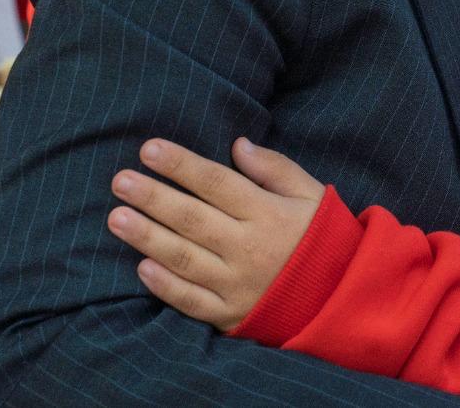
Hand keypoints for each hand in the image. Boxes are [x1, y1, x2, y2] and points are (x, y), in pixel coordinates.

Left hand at [107, 136, 323, 330]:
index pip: (216, 183)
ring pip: (183, 257)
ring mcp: (237, 284)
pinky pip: (192, 301)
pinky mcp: (231, 315)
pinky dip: (165, 286)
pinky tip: (142, 267)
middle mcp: (248, 248)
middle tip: (120, 180)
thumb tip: (238, 145)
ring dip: (147, 236)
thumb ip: (275, 168)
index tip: (149, 149)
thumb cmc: (323, 237)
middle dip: (152, 197)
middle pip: (192, 218)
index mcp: (269, 213)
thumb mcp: (312, 194)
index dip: (181, 164)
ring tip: (117, 217)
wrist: (342, 296)